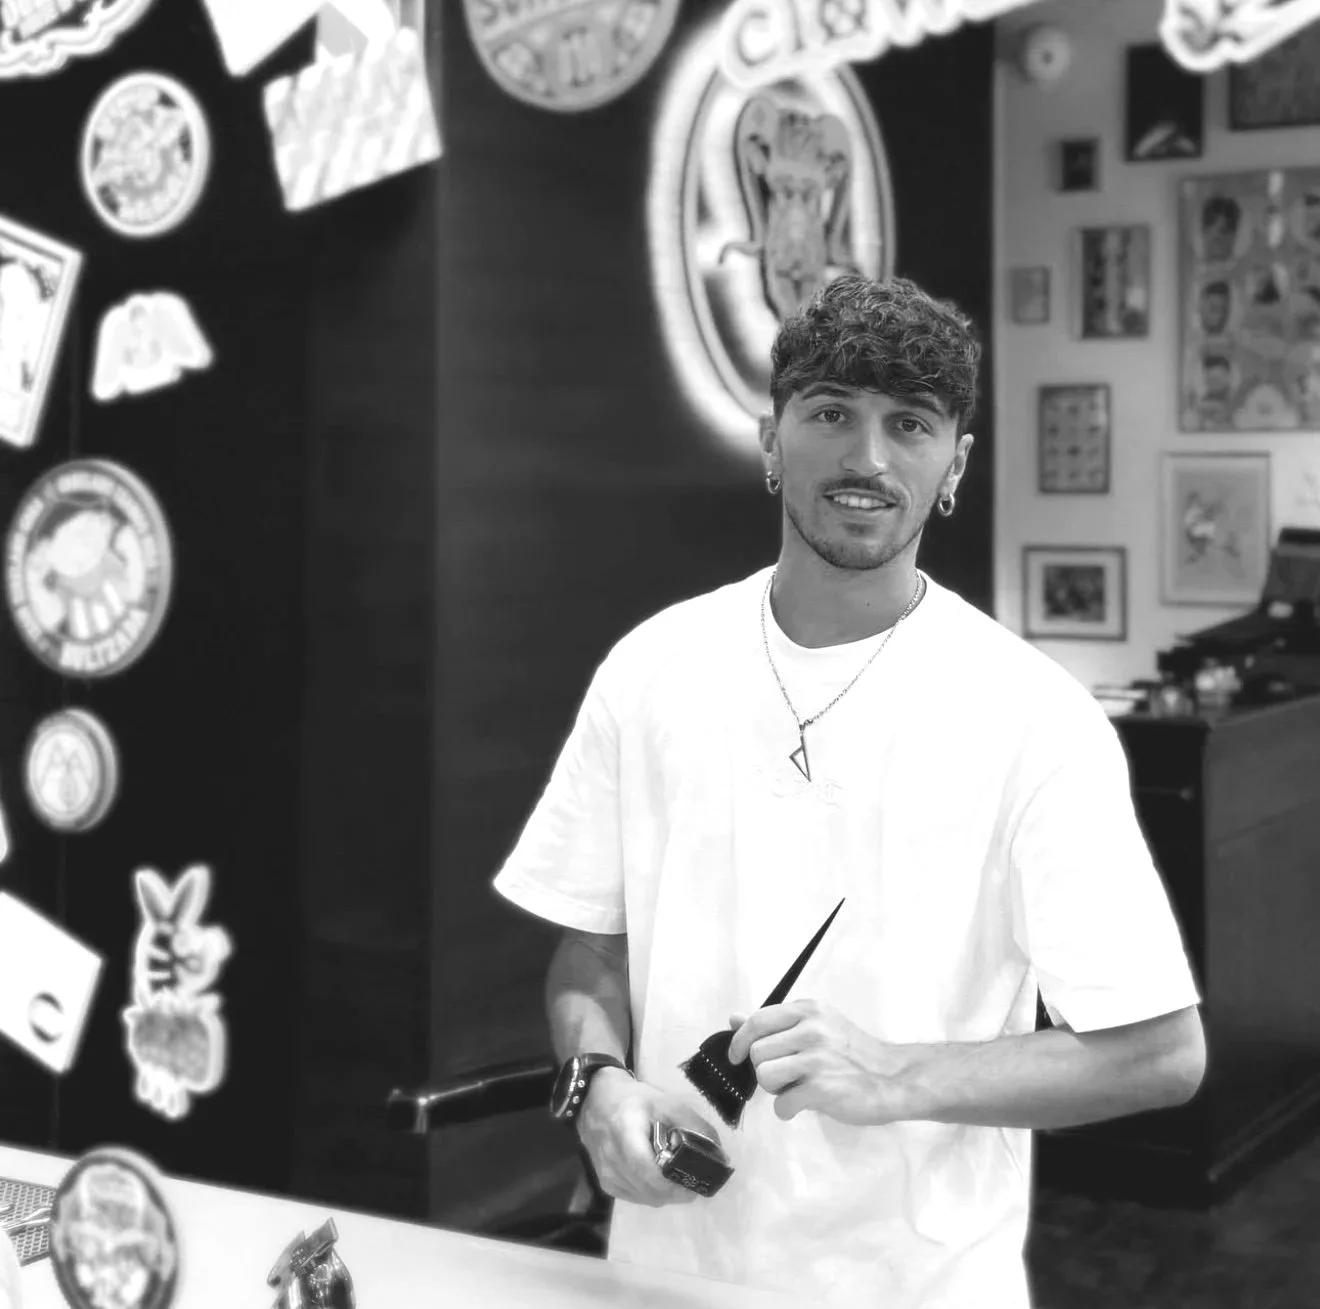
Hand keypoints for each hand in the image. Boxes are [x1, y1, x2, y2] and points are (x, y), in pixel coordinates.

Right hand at [576, 1068, 725, 1206]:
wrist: (594, 1100)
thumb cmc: (633, 1099)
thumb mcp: (665, 1102)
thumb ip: (692, 1124)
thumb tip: (718, 1152)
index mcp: (626, 1133)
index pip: (648, 1172)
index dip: (673, 1185)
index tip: (694, 1185)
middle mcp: (612, 1159)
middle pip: (649, 1191)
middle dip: (675, 1192)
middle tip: (693, 1183)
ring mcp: (606, 1174)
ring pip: (644, 1198)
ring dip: (664, 1194)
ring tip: (677, 1179)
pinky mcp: (605, 1183)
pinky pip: (634, 1197)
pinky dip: (650, 1193)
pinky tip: (659, 1179)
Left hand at [727, 999, 920, 1124]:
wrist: (895, 1078)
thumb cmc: (854, 1052)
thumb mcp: (818, 1025)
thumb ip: (776, 1023)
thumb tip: (734, 1018)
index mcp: (808, 1010)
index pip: (757, 1021)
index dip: (739, 1041)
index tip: (736, 1056)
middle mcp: (811, 1029)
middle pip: (757, 1052)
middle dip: (766, 1069)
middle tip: (788, 1076)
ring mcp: (816, 1058)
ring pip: (765, 1076)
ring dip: (776, 1090)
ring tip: (796, 1089)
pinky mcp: (822, 1088)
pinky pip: (782, 1104)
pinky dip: (789, 1110)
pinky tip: (804, 1105)